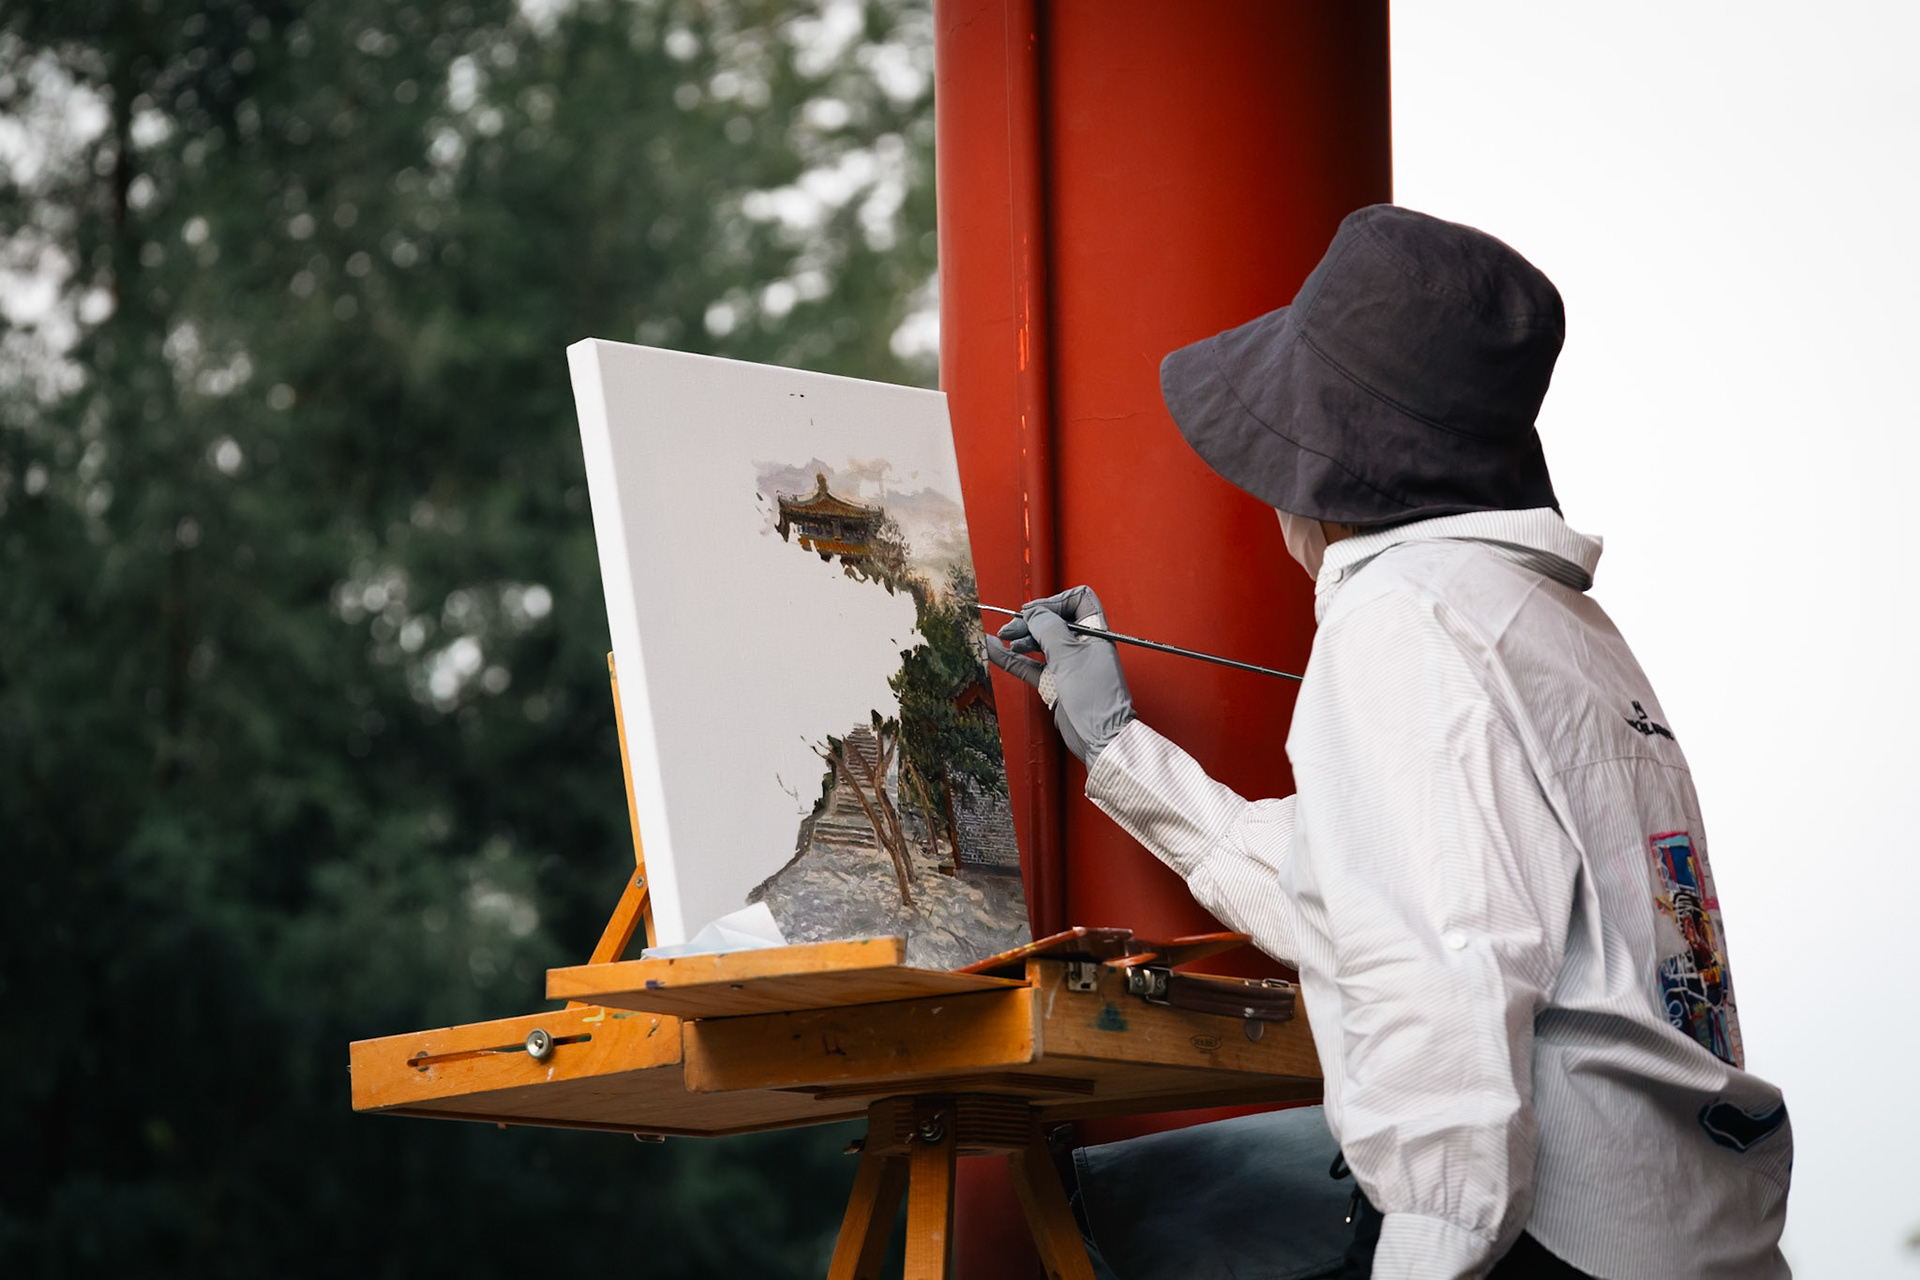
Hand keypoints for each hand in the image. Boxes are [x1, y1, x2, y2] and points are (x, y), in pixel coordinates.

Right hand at [984, 585, 1134, 764]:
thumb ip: (1049, 629)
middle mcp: (1083, 645)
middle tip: (1010, 628)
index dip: (1055, 602)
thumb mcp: (1069, 656)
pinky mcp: (1056, 682)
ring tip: (1002, 639)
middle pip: (1053, 621)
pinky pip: (1031, 665)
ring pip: (1040, 642)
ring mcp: (1069, 664)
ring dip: (1020, 638)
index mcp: (1096, 633)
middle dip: (1030, 622)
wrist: (1101, 738)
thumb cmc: (1096, 699)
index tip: (1034, 612)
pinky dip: (1012, 659)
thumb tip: (1033, 612)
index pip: (1078, 601)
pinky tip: (994, 651)